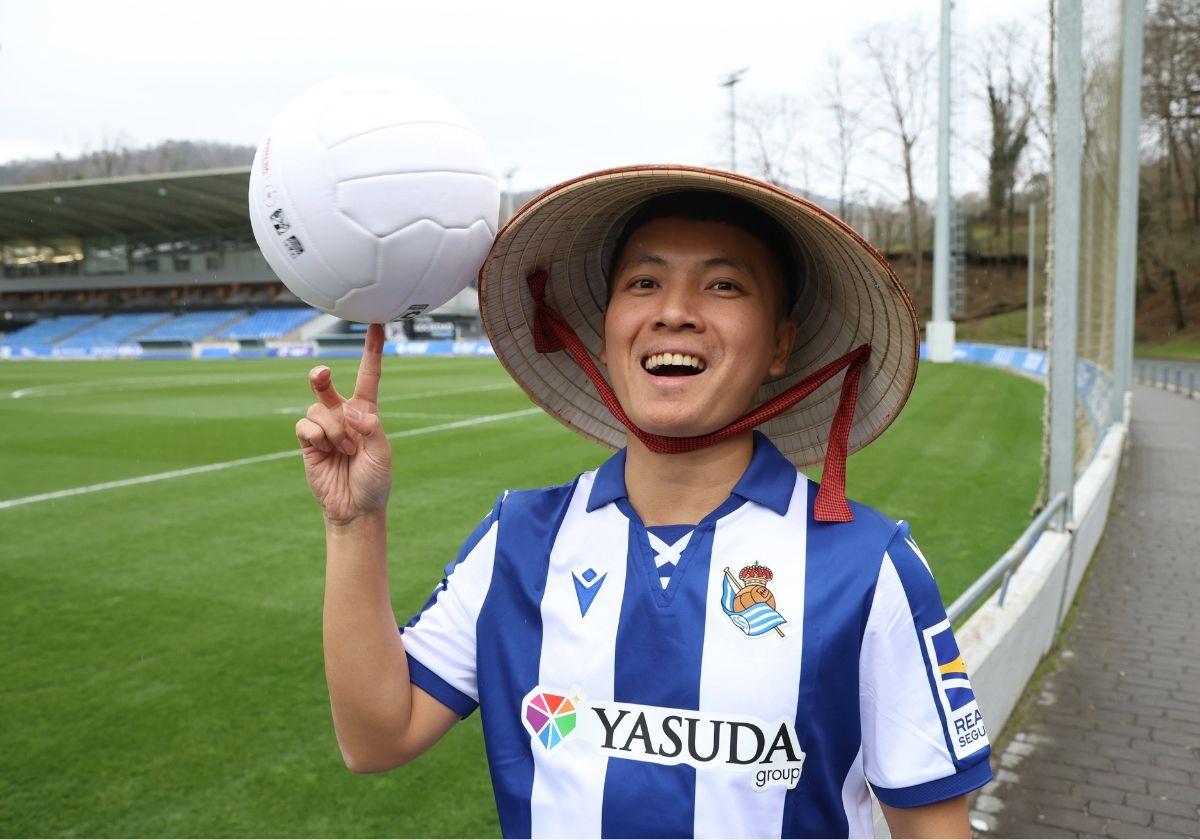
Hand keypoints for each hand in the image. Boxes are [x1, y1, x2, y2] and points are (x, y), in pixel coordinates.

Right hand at [295, 323, 391, 525]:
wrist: (355, 506)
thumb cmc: (375, 479)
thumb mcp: (382, 454)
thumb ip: (372, 429)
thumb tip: (353, 411)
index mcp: (366, 412)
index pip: (368, 376)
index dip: (372, 351)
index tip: (377, 325)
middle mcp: (342, 414)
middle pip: (326, 384)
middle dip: (320, 376)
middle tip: (323, 375)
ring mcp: (323, 427)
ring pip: (318, 409)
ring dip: (332, 430)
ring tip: (344, 451)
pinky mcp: (308, 442)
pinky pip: (305, 425)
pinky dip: (316, 436)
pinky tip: (324, 450)